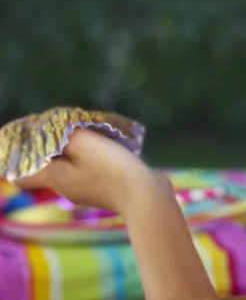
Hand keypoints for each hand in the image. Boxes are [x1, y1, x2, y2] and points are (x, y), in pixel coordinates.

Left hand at [14, 129, 166, 215]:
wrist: (145, 196)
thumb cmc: (110, 169)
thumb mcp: (83, 144)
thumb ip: (62, 135)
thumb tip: (52, 132)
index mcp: (55, 178)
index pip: (23, 176)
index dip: (22, 159)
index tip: (33, 141)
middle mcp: (67, 188)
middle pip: (51, 167)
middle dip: (55, 147)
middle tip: (66, 128)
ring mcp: (89, 191)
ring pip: (74, 167)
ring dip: (80, 151)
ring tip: (94, 133)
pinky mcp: (109, 190)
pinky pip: (95, 170)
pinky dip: (97, 158)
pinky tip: (112, 147)